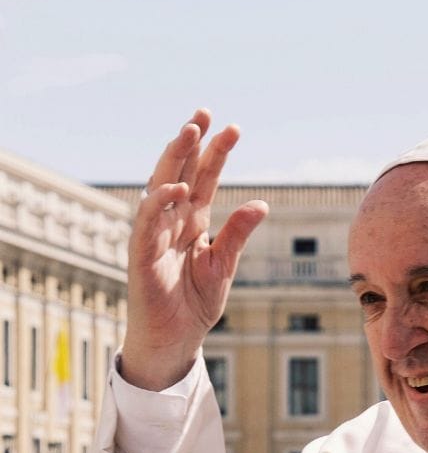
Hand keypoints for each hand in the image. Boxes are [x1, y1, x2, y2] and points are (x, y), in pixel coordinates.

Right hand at [122, 108, 268, 389]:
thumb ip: (238, 234)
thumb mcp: (223, 265)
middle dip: (192, 143)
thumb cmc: (195, 304)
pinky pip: (148, 223)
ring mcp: (154, 234)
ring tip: (190, 132)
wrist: (175, 339)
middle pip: (181, 172)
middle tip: (205, 113)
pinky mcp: (141, 254)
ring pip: (161, 187)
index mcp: (194, 222)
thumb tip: (261, 203)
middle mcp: (172, 221)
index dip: (216, 153)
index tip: (233, 128)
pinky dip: (160, 203)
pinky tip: (177, 187)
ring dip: (174, 159)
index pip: (205, 179)